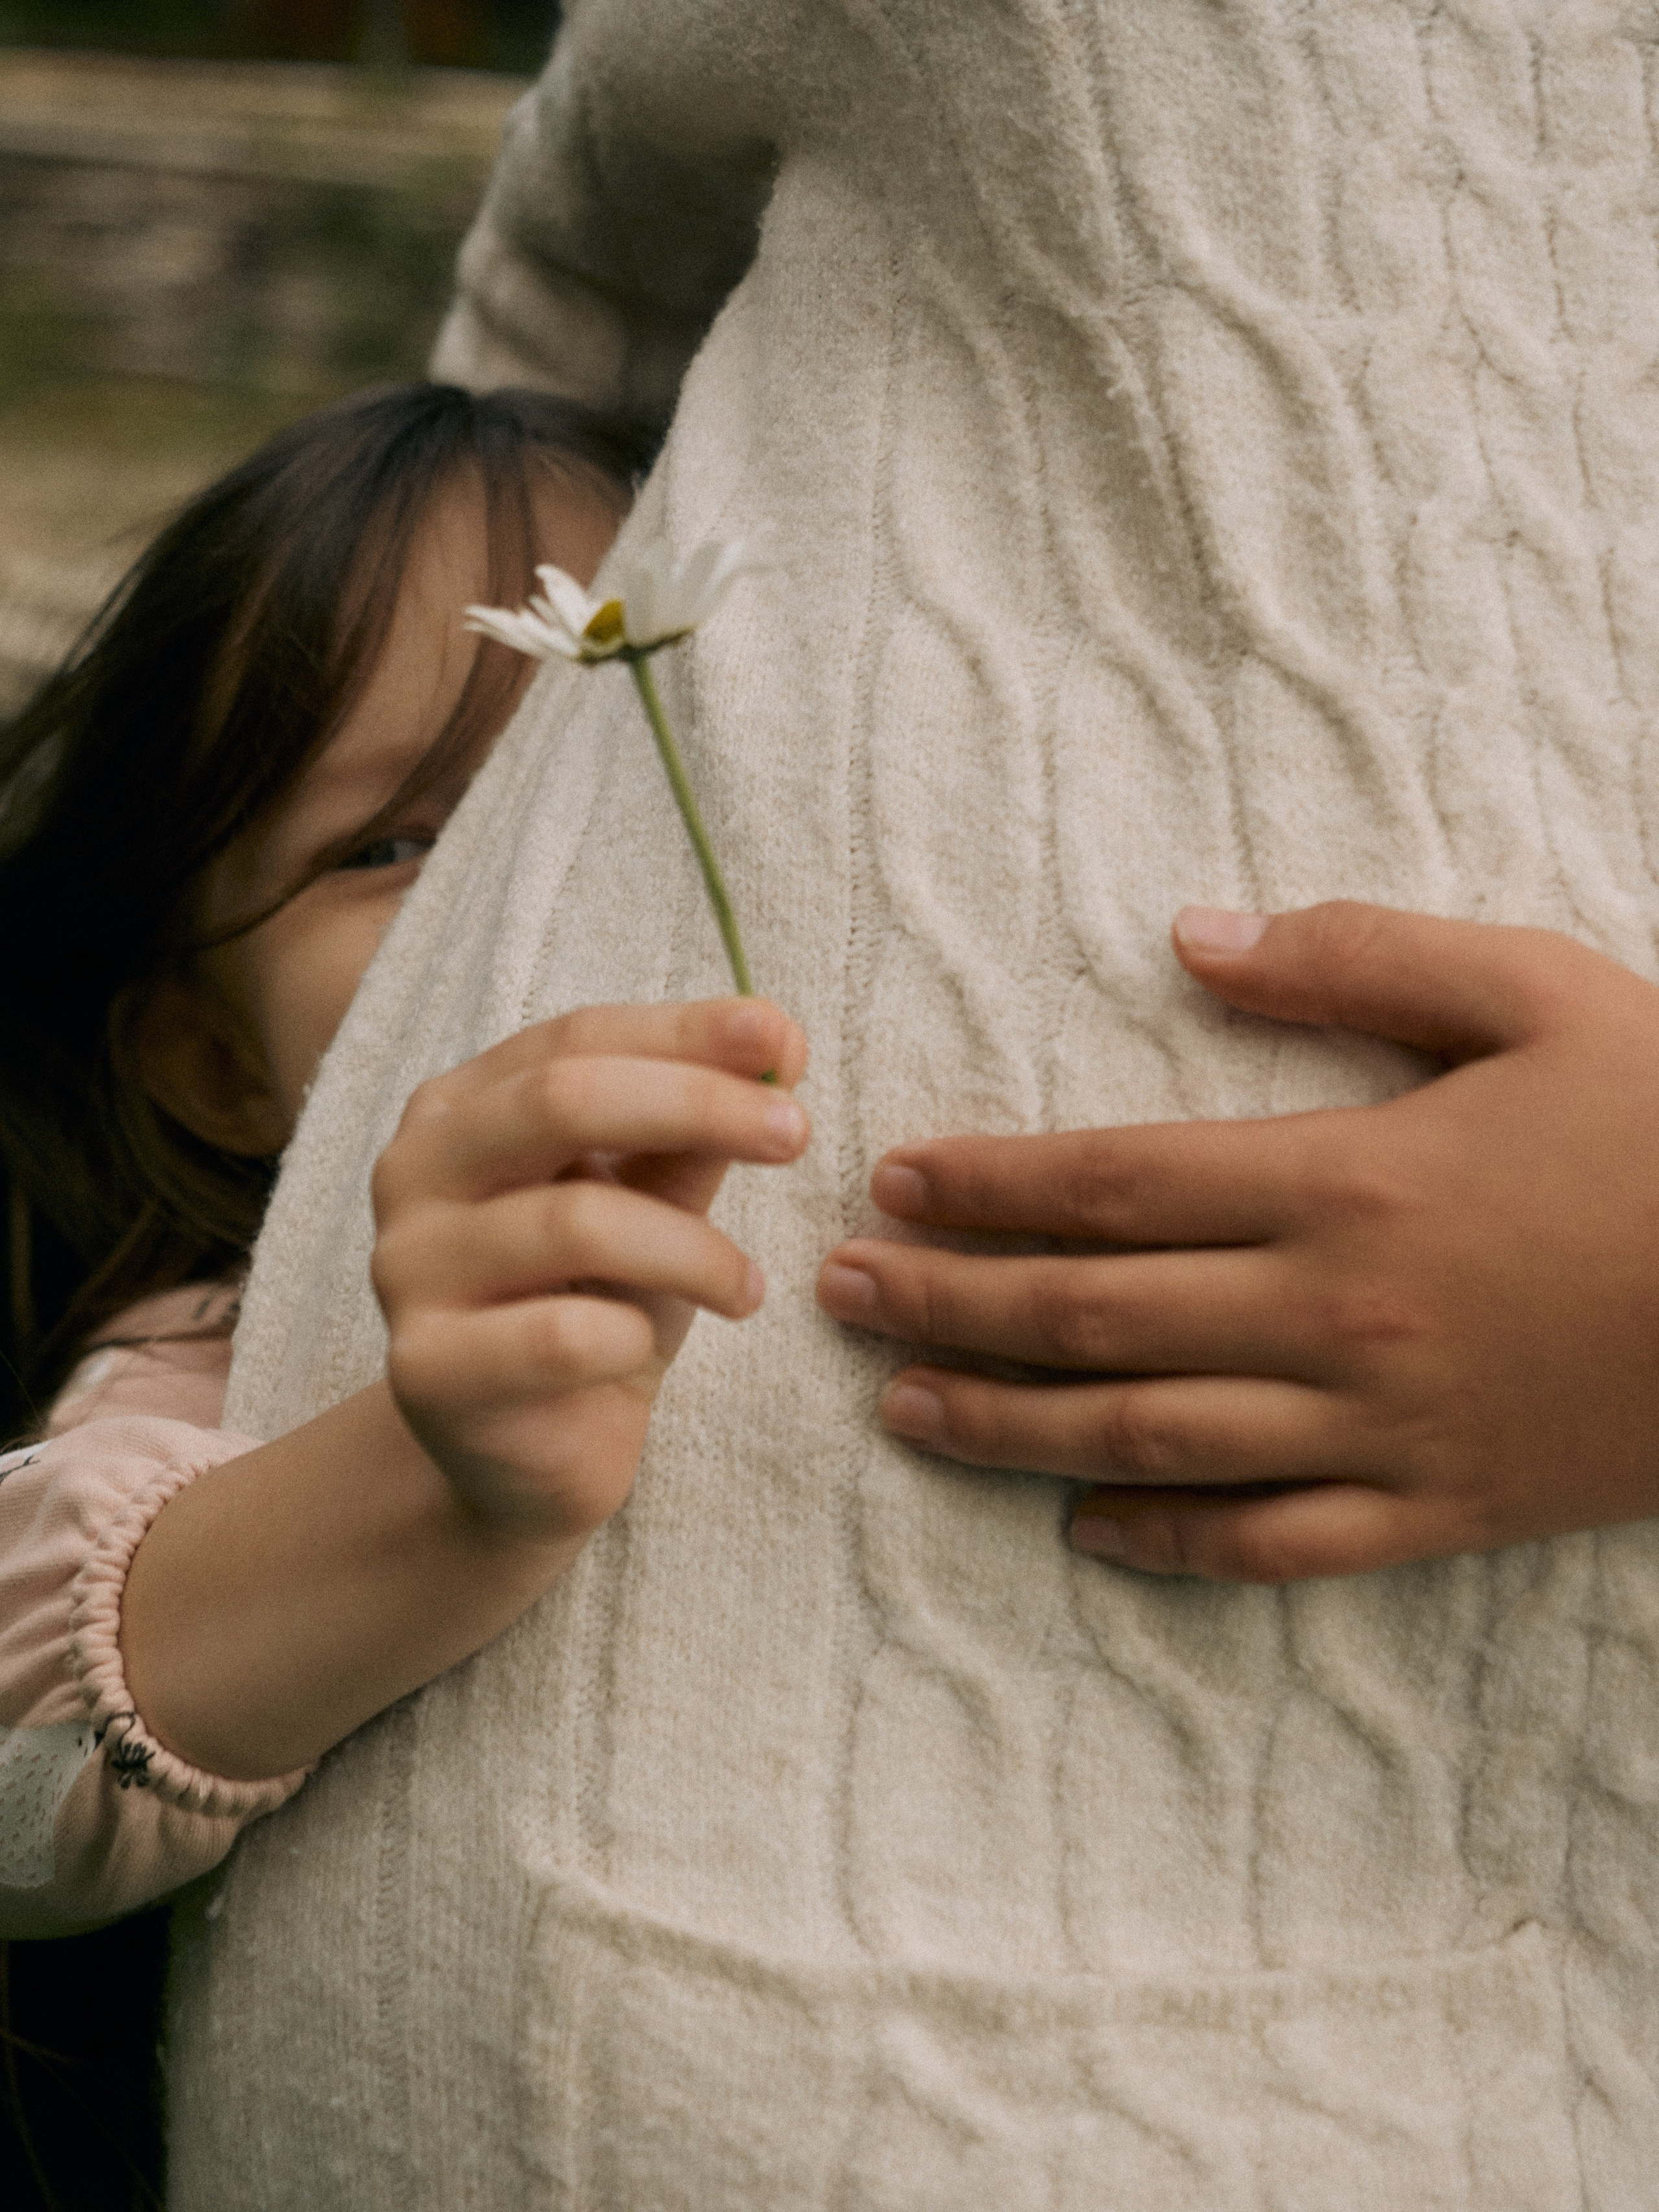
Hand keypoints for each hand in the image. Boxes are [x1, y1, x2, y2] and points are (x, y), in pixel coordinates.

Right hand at [373, 997, 807, 1540]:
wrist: (526, 1459)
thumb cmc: (594, 1307)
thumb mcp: (650, 1204)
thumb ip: (691, 1131)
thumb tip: (776, 1043)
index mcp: (461, 1108)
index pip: (575, 1038)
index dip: (685, 1032)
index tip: (786, 1037)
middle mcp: (414, 1172)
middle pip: (561, 1100)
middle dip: (697, 1105)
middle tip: (795, 1134)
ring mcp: (407, 1270)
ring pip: (576, 1223)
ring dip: (693, 1251)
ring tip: (747, 1287)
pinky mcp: (426, 1370)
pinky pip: (558, 1337)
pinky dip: (628, 1338)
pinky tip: (644, 1350)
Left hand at [817, 903, 1658, 1581]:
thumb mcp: (1532, 990)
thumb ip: (1356, 958)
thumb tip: (1193, 936)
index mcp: (1345, 1177)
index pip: (1111, 1182)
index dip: (985, 1184)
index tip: (893, 1179)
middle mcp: (1334, 1311)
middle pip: (1093, 1313)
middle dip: (949, 1301)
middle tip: (837, 1297)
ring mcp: (1381, 1424)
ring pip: (1149, 1438)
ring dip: (1009, 1424)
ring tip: (902, 1410)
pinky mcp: (1437, 1509)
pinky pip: (1274, 1543)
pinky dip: (1171, 1544)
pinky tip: (1084, 1531)